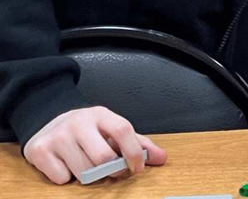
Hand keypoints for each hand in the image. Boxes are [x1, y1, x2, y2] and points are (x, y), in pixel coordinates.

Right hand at [23, 106, 165, 184]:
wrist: (47, 123)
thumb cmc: (88, 131)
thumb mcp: (111, 131)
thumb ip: (138, 144)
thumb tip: (162, 158)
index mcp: (100, 114)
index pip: (123, 130)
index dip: (134, 152)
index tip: (137, 167)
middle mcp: (78, 122)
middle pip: (102, 157)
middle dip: (110, 170)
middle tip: (108, 171)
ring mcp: (57, 136)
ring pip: (83, 171)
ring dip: (88, 176)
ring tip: (85, 164)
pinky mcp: (39, 151)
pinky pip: (61, 178)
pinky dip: (66, 178)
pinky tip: (65, 165)